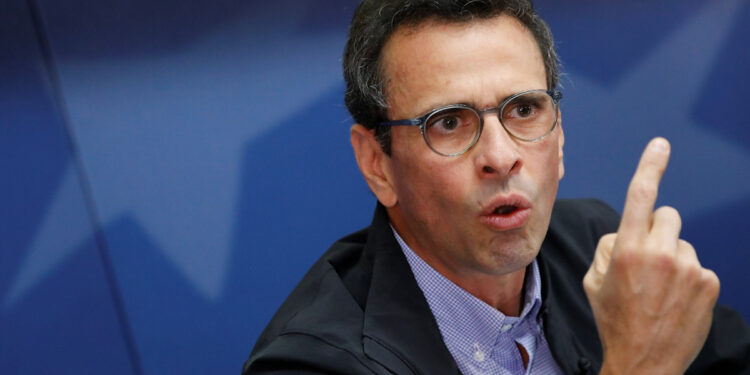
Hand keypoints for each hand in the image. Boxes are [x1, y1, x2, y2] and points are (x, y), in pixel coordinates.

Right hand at [583, 138, 719, 374]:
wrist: (644, 361)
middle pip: (667, 215)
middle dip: (656, 229)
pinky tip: (676, 299)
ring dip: (672, 256)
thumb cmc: (614, 319)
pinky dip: (687, 277)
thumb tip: (627, 231)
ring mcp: (689, 267)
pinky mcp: (709, 282)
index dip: (650, 165)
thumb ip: (608, 244)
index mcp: (627, 249)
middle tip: (647, 258)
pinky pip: (697, 264)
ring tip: (660, 289)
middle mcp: (661, 253)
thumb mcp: (592, 279)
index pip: (640, 195)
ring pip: (681, 242)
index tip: (661, 144)